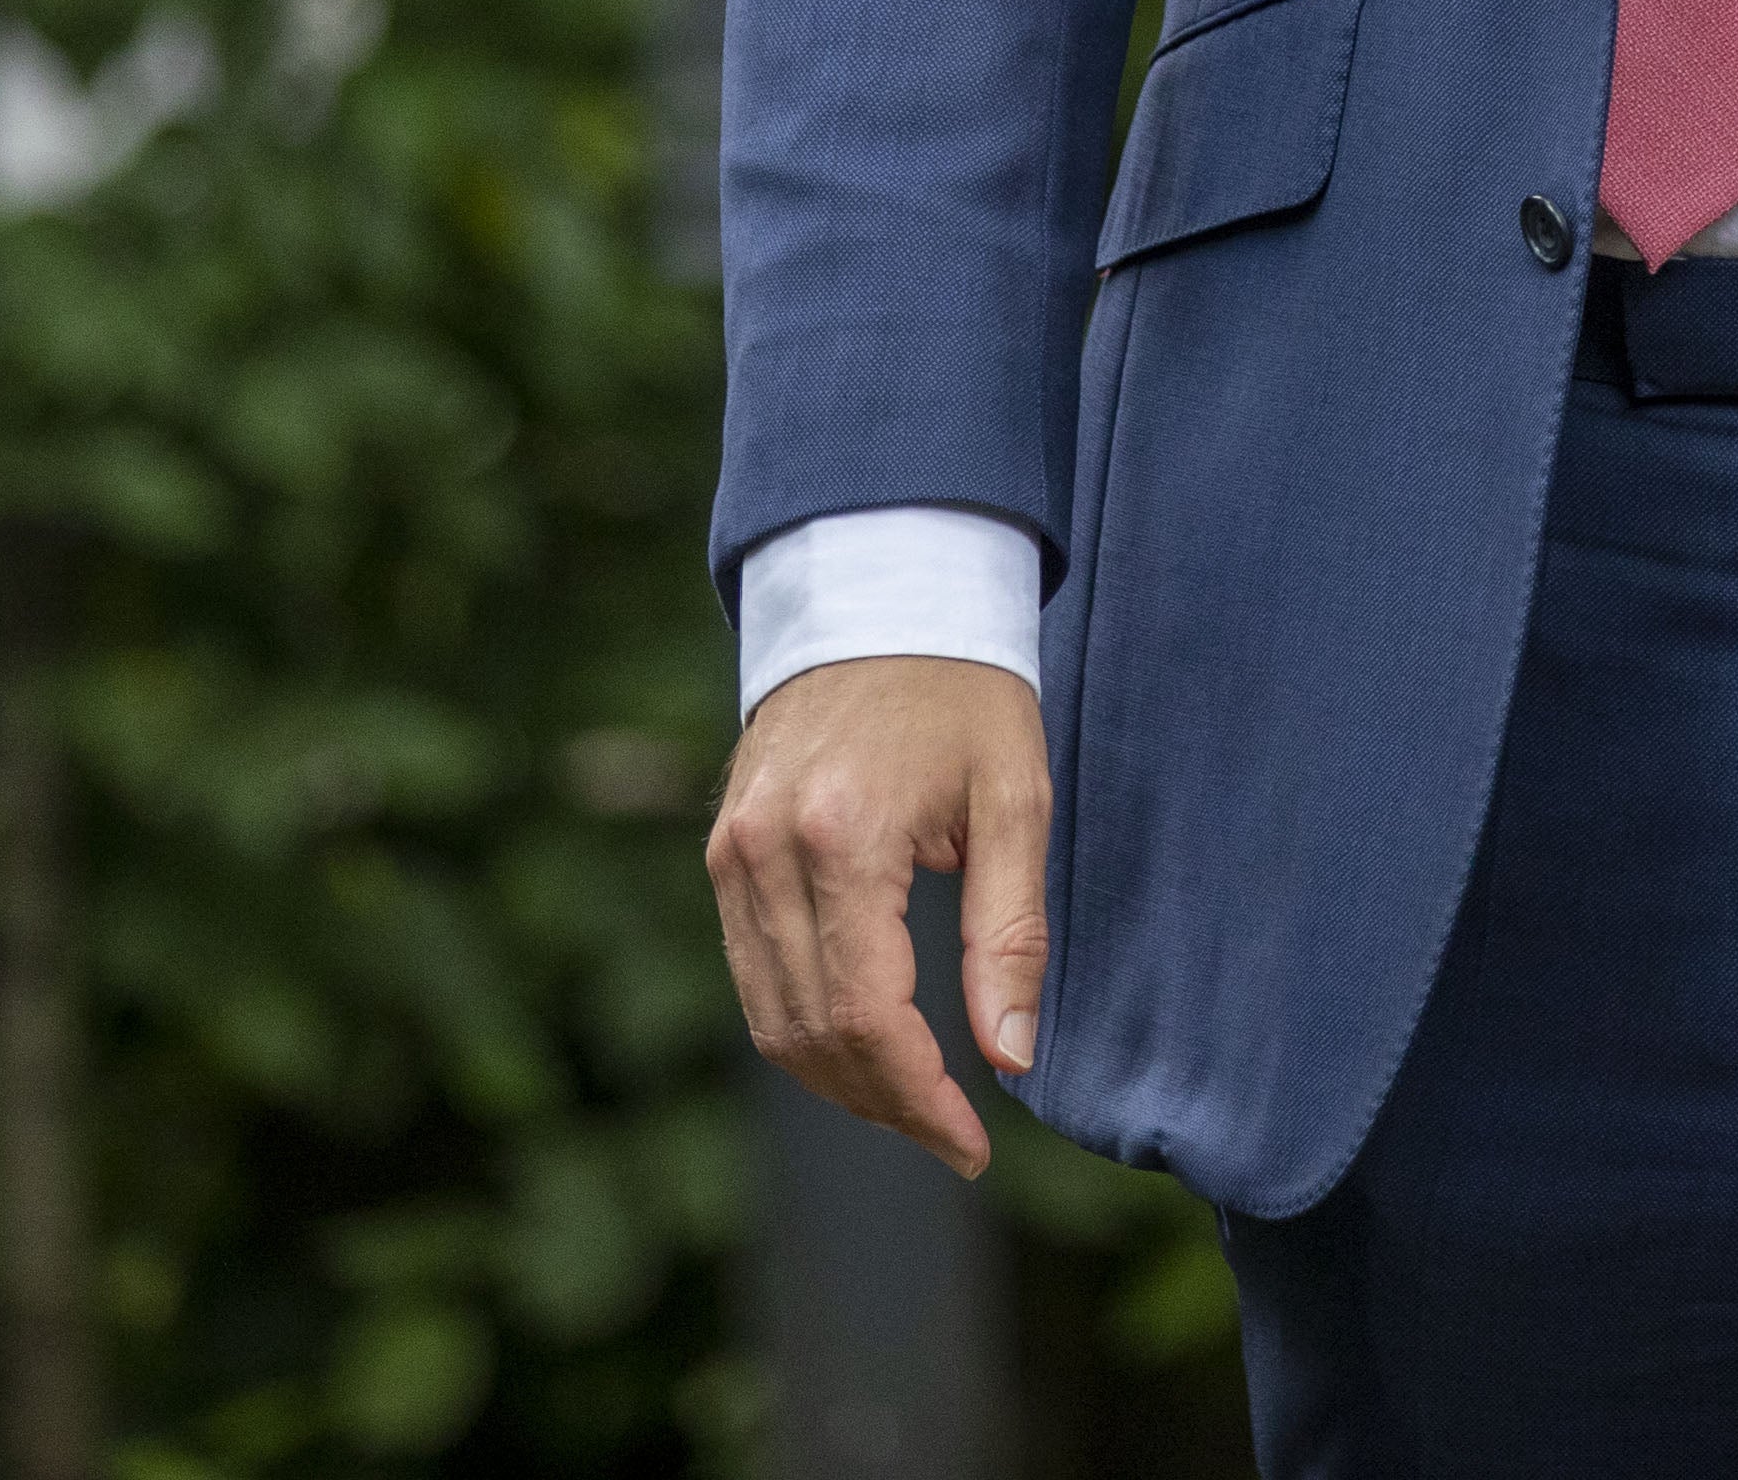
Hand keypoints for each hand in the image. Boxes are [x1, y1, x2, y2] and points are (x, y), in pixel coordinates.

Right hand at [710, 657, 1052, 1174]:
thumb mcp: (1015, 797)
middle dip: (886, 1103)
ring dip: (842, 1080)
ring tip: (920, 1102)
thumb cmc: (964, 691)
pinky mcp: (722, 854)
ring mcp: (732, 855)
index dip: (920, 1099)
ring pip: (771, 1019)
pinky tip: (869, 1042)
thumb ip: (1010, 933)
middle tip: (958, 1133)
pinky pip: (754, 975)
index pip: (866, 1016)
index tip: (976, 1143)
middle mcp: (766, 853)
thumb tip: (1009, 1057)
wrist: (880, 594)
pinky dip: (807, 1027)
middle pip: (812, 1033)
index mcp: (843, 837)